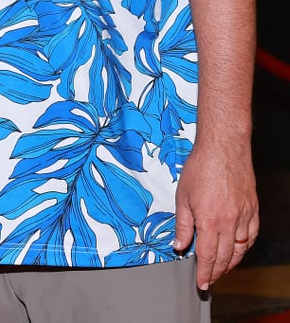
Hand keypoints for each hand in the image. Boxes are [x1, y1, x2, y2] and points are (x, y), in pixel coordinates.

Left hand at [173, 139, 258, 288]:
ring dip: (231, 263)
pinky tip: (238, 250)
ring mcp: (245, 216)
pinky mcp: (253, 209)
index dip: (205, 272)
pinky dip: (245, 247)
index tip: (202, 283)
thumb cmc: (200, 168)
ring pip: (240, 249)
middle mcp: (230, 223)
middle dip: (217, 271)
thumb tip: (179, 246)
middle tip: (211, 280)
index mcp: (210, 221)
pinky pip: (252, 235)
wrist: (223, 148)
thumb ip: (182, 225)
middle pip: (225, 256)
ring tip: (222, 269)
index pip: (208, 256)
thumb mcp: (182, 197)